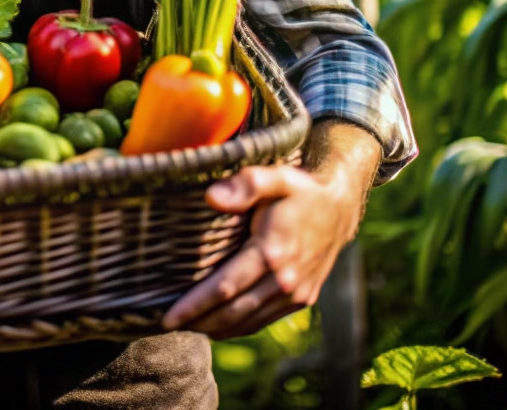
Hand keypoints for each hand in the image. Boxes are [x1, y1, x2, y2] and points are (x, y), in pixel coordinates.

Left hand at [161, 122, 380, 338]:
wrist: (340, 207)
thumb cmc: (300, 189)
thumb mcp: (275, 176)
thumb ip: (245, 184)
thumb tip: (211, 197)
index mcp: (273, 253)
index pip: (225, 287)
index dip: (194, 305)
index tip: (167, 316)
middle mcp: (285, 280)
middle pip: (232, 312)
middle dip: (198, 322)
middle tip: (166, 325)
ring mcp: (296, 294)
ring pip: (248, 321)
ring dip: (215, 328)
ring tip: (186, 326)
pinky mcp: (302, 299)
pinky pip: (263, 320)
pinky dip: (238, 326)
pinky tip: (218, 325)